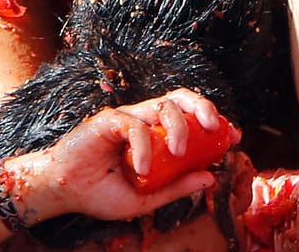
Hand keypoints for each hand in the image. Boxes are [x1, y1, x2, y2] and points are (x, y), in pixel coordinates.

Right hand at [17, 89, 228, 219]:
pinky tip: (140, 169)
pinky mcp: (107, 121)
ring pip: (161, 105)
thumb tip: (210, 177)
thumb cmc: (101, 194)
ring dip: (177, 126)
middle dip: (203, 107)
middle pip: (180, 99)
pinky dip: (143, 146)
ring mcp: (127, 118)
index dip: (213, 120)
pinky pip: (133, 125)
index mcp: (156, 136)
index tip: (234, 135)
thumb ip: (175, 188)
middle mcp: (144, 121)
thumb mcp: (145, 199)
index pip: (189, 117)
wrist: (63, 193)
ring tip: (179, 151)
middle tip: (215, 128)